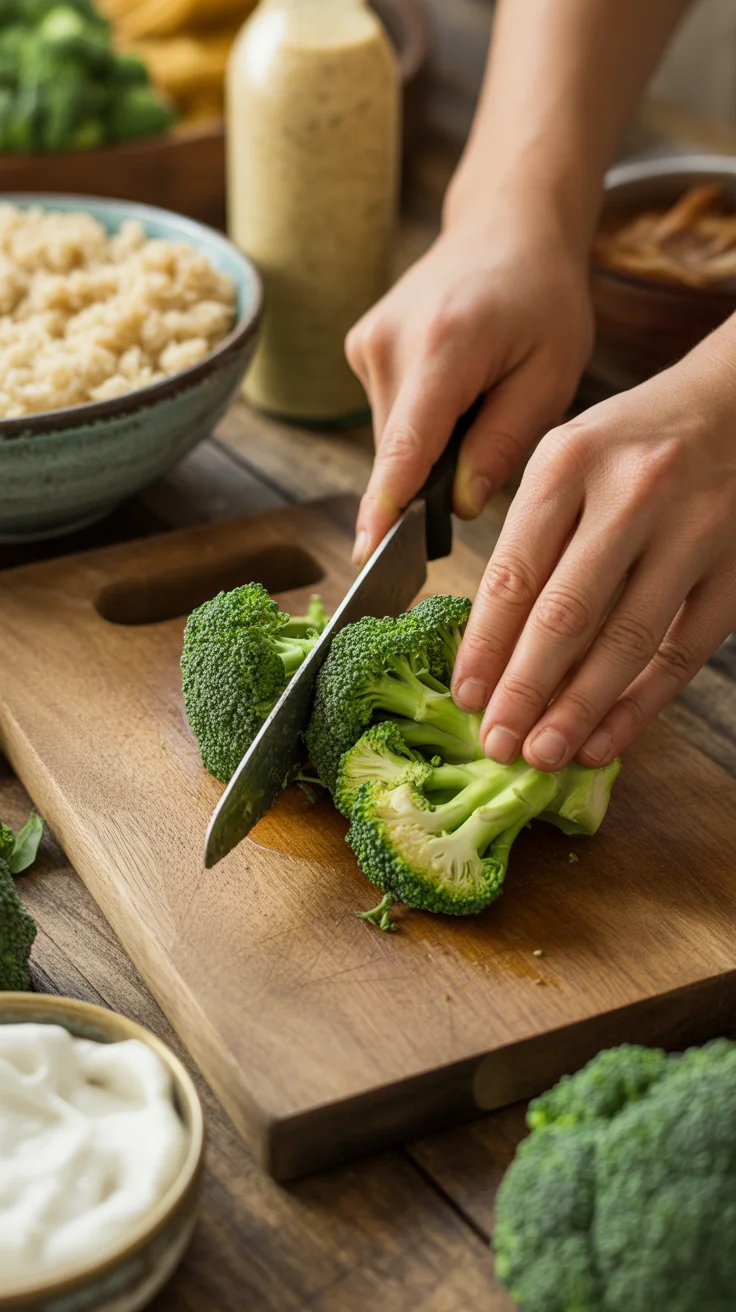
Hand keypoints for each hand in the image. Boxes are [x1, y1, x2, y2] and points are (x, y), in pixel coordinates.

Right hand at [346, 209, 593, 564]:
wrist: (507, 226)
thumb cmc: (542, 298)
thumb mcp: (550, 374)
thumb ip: (504, 444)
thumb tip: (459, 505)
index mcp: (443, 347)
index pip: (405, 446)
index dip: (386, 507)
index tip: (366, 555)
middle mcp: (389, 343)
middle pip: (401, 453)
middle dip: (438, 473)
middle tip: (493, 433)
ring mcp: (367, 342)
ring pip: (394, 439)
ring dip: (433, 444)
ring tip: (480, 396)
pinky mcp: (361, 347)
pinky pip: (391, 415)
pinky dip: (423, 421)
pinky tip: (457, 386)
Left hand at [451, 333, 735, 768]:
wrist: (734, 405)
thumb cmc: (631, 443)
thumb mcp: (565, 459)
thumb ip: (528, 537)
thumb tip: (488, 646)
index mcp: (568, 462)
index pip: (515, 572)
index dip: (485, 644)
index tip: (464, 696)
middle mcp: (631, 494)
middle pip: (567, 613)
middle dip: (525, 688)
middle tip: (496, 742)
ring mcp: (692, 531)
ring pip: (627, 640)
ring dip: (579, 708)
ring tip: (543, 753)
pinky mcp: (735, 567)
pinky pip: (682, 651)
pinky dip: (640, 704)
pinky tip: (605, 739)